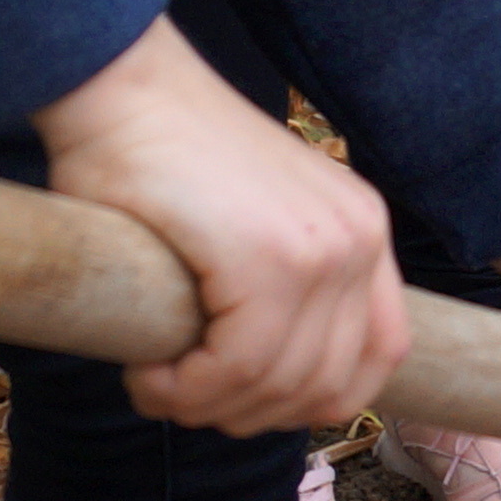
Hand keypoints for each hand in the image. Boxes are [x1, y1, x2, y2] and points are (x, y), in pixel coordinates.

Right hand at [33, 22, 403, 433]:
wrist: (122, 87)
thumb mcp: (255, 220)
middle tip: (181, 398)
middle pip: (329, 385)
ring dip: (210, 406)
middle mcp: (360, 239)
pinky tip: (149, 375)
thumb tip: (273, 386)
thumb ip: (284, 286)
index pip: (379, 355)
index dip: (313, 401)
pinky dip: (188, 390)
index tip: (247, 403)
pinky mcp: (267, 258)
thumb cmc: (164, 155)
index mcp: (365, 230)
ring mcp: (322, 248)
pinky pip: (238, 367)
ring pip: (280, 384)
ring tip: (158, 386)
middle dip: (251, 414)